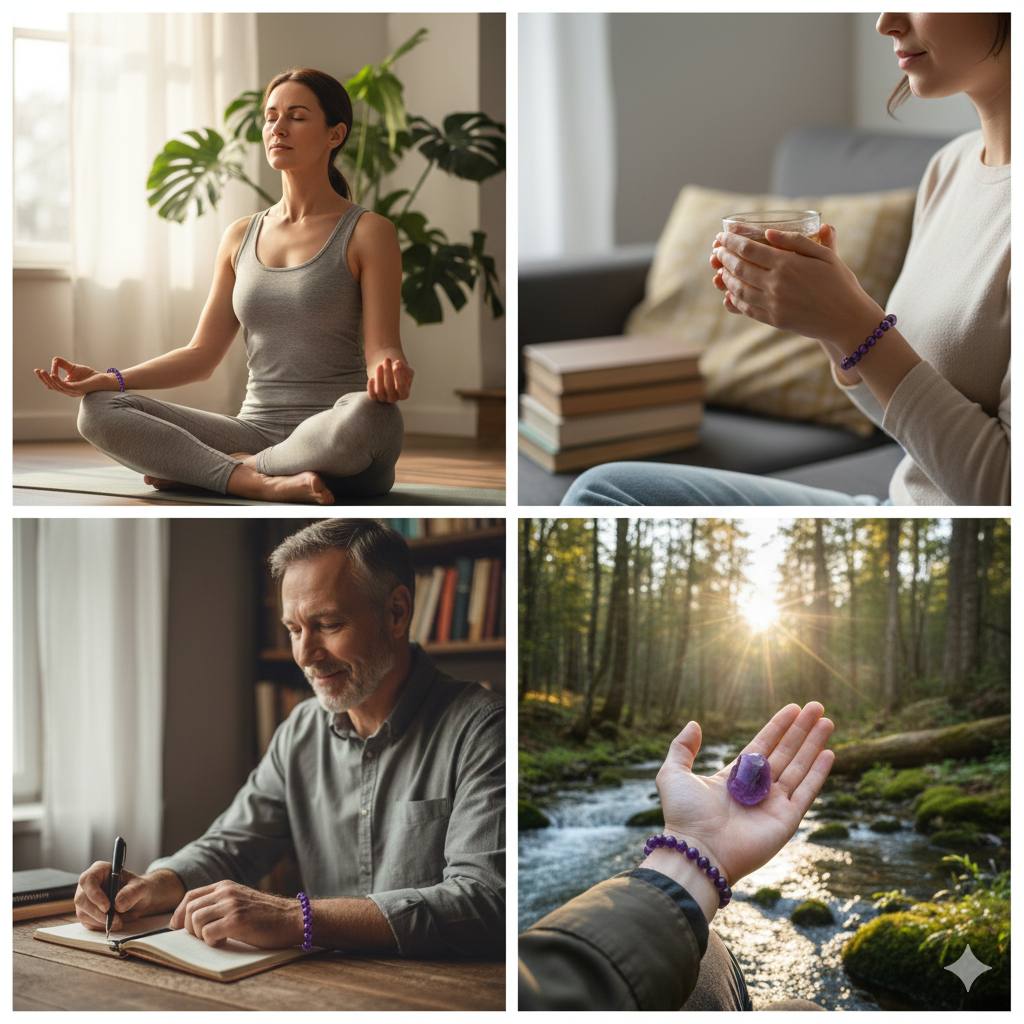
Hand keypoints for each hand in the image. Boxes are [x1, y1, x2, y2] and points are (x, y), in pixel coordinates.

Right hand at [35, 357, 116, 396]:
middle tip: (37, 371)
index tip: (37, 370)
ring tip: (43, 372)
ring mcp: (73, 391)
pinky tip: (53, 375)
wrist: (103, 380)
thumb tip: (54, 360)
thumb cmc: (89, 375)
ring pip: (57, 387)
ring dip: (49, 380)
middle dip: (44, 379)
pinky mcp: (79, 389)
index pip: (52, 385)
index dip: (44, 379)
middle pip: (52, 387)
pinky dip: (58, 381)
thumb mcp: (73, 368)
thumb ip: (63, 364)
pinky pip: (65, 386)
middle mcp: (69, 391)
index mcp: (66, 387)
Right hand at [75, 863, 184, 931]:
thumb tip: (118, 905)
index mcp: (100, 870)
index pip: (88, 879)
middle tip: (116, 920)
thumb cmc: (137, 888)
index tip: (107, 907)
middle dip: (99, 913)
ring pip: (83, 913)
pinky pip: (87, 922)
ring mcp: (85, 899)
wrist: (138, 899)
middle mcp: (88, 884)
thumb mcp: (141, 887)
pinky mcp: (86, 913)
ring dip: (101, 921)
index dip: (94, 894)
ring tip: (119, 922)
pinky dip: (101, 926)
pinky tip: (113, 923)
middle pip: (82, 899)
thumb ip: (133, 892)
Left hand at [170, 880, 304, 948]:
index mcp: (226, 886)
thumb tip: (191, 921)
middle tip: (201, 938)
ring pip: (195, 921)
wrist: (293, 918)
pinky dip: (211, 942)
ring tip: (217, 939)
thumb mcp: (241, 901)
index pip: (190, 895)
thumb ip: (220, 904)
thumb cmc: (267, 915)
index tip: (176, 927)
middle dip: (187, 928)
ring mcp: (231, 905)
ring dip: (200, 935)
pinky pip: (208, 933)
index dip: (178, 913)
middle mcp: (226, 892)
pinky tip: (225, 942)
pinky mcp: (236, 920)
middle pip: (189, 908)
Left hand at [367, 356, 413, 401]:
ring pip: (380, 391)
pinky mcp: (375, 397)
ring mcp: (384, 398)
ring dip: (379, 377)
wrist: (387, 373)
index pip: (402, 387)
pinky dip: (371, 387)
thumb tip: (397, 364)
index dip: (399, 376)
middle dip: (388, 372)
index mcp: (404, 393)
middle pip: (390, 388)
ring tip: (379, 365)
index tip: (397, 362)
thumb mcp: (404, 368)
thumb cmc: (398, 371)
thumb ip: (404, 367)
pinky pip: (372, 395)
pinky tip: (371, 379)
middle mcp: (394, 398)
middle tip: (387, 359)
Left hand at [653, 702, 834, 888]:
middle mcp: (757, 789)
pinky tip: (829, 752)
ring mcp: (773, 804)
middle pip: (785, 752)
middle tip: (817, 706)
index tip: (794, 708)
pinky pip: (806, 792)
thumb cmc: (683, 815)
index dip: (779, 726)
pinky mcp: (786, 820)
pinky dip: (818, 773)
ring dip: (814, 744)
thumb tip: (694, 724)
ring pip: (799, 767)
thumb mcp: (674, 773)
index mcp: (734, 777)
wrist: (698, 851)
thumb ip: (682, 748)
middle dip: (802, 730)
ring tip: (828, 721)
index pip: (763, 745)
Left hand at [711, 225, 881, 344]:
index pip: (749, 249)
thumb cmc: (839, 282)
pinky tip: (730, 292)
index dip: (732, 241)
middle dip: (724, 257)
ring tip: (720, 270)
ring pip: (739, 289)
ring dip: (726, 278)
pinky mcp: (774, 320)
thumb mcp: (824, 255)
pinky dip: (735, 299)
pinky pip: (747, 309)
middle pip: (739, 268)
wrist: (847, 319)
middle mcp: (776, 284)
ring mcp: (773, 304)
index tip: (722, 236)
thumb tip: (769, 232)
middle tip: (716, 251)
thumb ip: (796, 241)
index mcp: (788, 264)